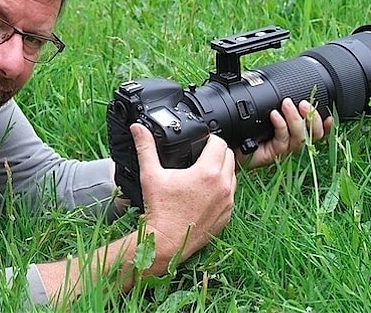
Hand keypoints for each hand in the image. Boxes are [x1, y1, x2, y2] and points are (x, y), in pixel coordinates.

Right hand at [132, 123, 234, 265]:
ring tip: (203, 171)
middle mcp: (222, 186)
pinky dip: (222, 189)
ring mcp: (227, 202)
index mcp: (207, 173)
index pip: (219, 143)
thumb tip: (138, 128)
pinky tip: (205, 191)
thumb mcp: (151, 174)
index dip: (209, 138)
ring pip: (232, 175)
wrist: (168, 242)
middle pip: (229, 157)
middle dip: (217, 152)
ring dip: (221, 170)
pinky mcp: (227, 215)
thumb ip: (146, 147)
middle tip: (200, 154)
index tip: (200, 141)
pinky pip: (230, 195)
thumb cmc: (161, 211)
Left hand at [236, 98, 332, 168]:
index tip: (328, 115)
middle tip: (303, 103)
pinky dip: (281, 126)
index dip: (325, 125)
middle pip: (313, 135)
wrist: (228, 145)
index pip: (315, 131)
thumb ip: (270, 101)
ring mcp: (282, 149)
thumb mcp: (259, 113)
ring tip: (286, 104)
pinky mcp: (272, 154)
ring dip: (296, 119)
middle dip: (313, 118)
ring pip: (300, 137)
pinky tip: (274, 115)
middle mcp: (290, 142)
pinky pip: (282, 140)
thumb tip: (266, 79)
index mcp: (292, 133)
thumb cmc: (242, 129)